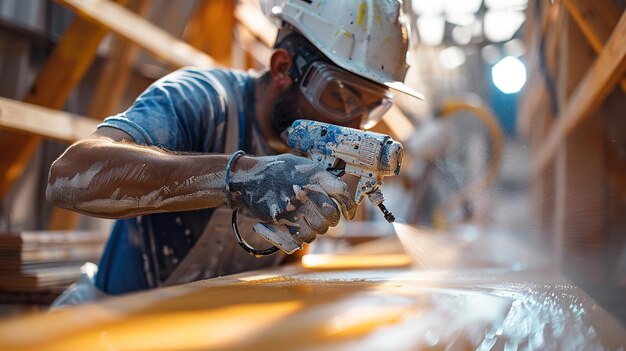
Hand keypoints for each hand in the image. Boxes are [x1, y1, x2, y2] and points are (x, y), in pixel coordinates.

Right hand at [229, 154, 355, 242]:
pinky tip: (300, 231)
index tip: (349, 213)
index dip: (349, 206)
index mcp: (314, 174)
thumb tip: (338, 189)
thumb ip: (319, 176)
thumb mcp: (300, 164)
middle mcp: (306, 189)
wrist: (246, 178)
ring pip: (319, 229)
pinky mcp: (281, 218)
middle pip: (331, 214)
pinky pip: (302, 236)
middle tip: (326, 220)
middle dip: (331, 221)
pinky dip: (304, 238)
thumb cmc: (275, 170)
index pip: (341, 192)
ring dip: (317, 230)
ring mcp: (294, 205)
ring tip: (311, 224)